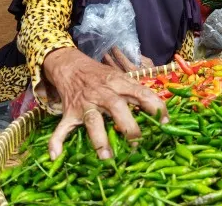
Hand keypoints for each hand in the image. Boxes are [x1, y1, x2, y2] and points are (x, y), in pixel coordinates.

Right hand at [42, 47, 167, 160]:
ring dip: (98, 138)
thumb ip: (137, 93)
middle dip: (128, 126)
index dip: (155, 106)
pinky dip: (56, 141)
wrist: (71, 65)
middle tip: (137, 144)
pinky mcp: (70, 113)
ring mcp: (85, 104)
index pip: (141, 93)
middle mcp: (103, 93)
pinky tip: (55, 155)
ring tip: (106, 157)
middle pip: (117, 107)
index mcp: (119, 84)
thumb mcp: (121, 78)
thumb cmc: (101, 76)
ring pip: (92, 120)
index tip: (165, 122)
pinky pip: (62, 128)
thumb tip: (161, 112)